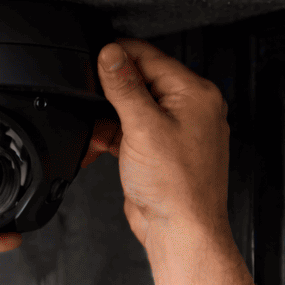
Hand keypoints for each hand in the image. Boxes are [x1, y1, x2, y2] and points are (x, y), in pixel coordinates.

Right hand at [84, 38, 259, 284]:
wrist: (181, 229)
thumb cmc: (177, 186)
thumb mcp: (143, 127)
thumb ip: (124, 87)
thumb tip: (111, 54)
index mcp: (194, 93)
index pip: (151, 57)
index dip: (118, 55)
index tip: (93, 57)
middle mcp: (189, 108)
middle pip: (140, 83)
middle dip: (109, 94)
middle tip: (89, 103)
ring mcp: (175, 131)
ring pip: (132, 110)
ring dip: (108, 120)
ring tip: (95, 134)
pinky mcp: (160, 152)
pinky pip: (132, 133)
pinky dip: (112, 138)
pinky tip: (98, 147)